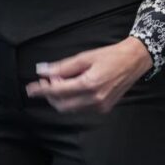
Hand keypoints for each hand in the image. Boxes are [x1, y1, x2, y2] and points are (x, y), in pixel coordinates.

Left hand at [25, 37, 152, 113]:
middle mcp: (95, 99)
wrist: (134, 61)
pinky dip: (72, 100)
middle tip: (49, 80)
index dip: (42, 90)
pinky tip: (74, 87)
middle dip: (50, 95)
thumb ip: (62, 66)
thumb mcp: (85, 57)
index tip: (31, 89)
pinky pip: (80, 108)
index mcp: (89, 84)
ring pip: (70, 109)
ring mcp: (100, 106)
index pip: (58, 91)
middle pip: (62, 105)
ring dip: (61, 98)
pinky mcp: (103, 109)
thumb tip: (42, 71)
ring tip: (63, 81)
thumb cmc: (110, 56)